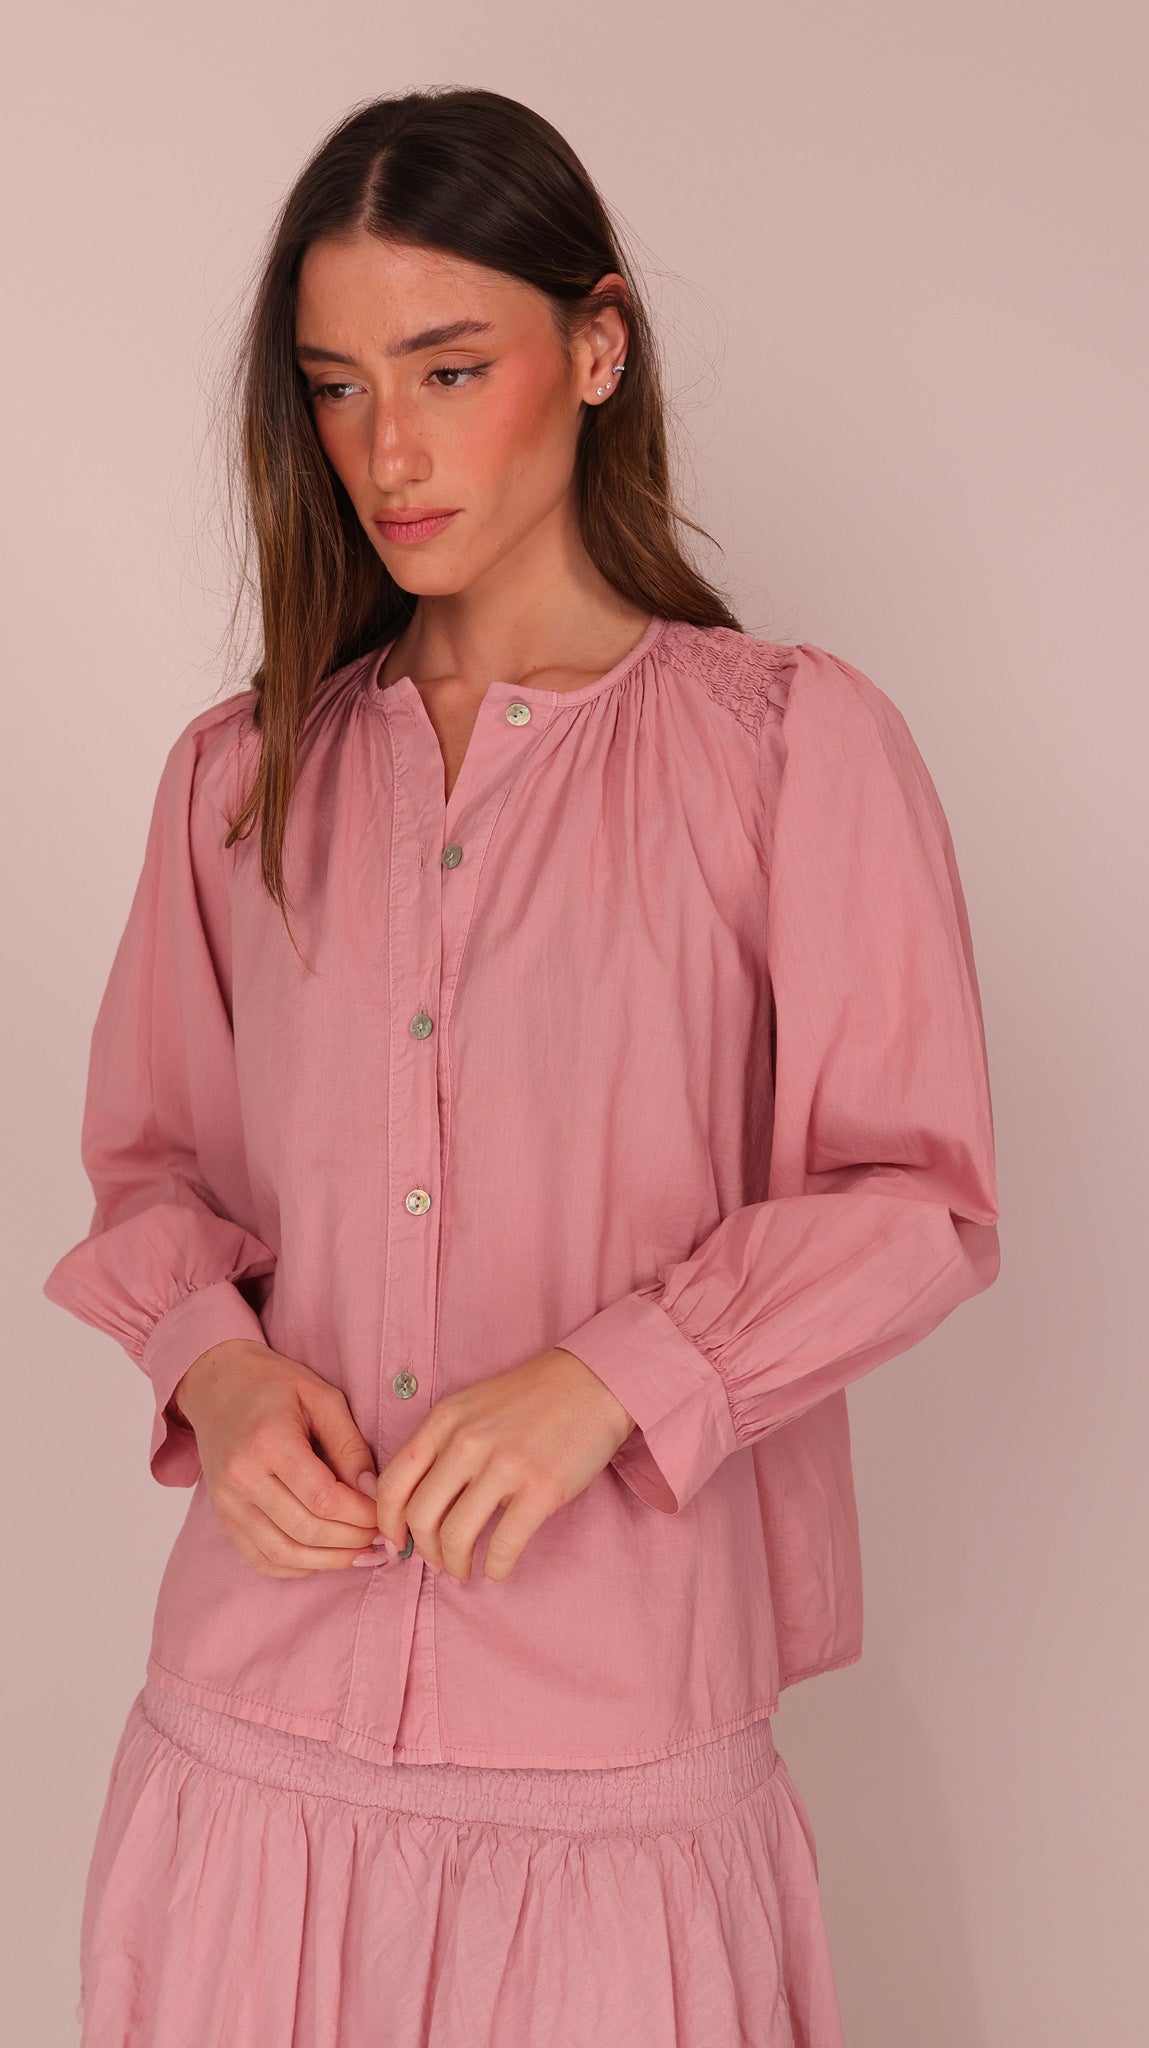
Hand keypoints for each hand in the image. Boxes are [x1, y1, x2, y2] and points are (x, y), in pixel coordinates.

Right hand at [172, 1339, 381, 1577]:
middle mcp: (241, 1477)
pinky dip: (297, 1567)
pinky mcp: (224, 1517)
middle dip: (352, 1541)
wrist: (217, 1384)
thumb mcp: (321, 1397)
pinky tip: (325, 1557)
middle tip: (381, 1536)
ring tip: (362, 1554)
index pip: (323, 1498)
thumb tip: (373, 1491)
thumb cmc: (273, 1385)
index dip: (361, 1514)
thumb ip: (350, 1444)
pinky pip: (261, 1559)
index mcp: (268, 1442)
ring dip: (329, 1562)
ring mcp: (228, 1502)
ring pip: (283, 1553)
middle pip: (306, 1530)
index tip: (385, 1513)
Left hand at [366, 1347, 635, 1584]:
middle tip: (439, 1560)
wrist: (593, 1382)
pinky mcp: (541, 1489)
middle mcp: (466, 1442)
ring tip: (465, 1570)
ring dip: (455, 1565)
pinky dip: (495, 1568)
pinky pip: (503, 1546)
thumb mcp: (470, 1406)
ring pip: (456, 1536)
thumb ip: (440, 1445)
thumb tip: (416, 1505)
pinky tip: (498, 1568)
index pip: (392, 1483)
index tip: (397, 1541)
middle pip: (420, 1517)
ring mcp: (504, 1466)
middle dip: (424, 1550)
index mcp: (443, 1421)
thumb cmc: (530, 1398)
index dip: (388, 1523)